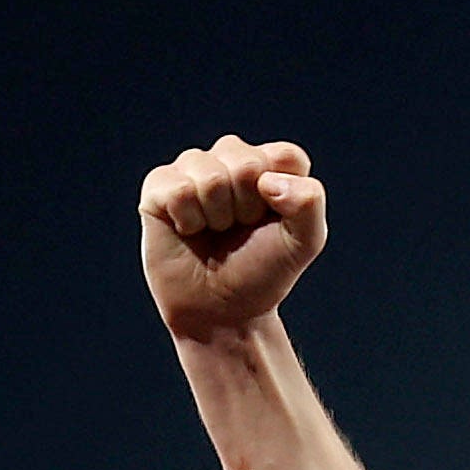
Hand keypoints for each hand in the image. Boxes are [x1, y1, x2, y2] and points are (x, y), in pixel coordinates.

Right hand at [137, 137, 326, 341]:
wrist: (221, 312)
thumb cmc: (262, 272)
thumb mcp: (305, 242)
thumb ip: (309, 202)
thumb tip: (265, 180)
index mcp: (270, 164)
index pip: (285, 156)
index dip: (282, 198)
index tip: (271, 223)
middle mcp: (231, 158)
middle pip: (246, 163)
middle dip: (246, 208)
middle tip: (238, 231)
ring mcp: (193, 168)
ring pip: (209, 175)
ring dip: (216, 216)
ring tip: (214, 231)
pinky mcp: (160, 186)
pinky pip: (177, 188)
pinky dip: (187, 219)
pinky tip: (188, 230)